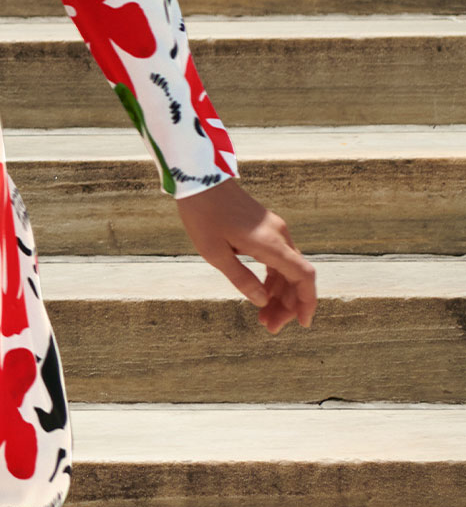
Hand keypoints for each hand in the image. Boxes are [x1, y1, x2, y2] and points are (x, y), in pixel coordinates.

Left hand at [174, 178, 316, 333]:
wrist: (200, 179)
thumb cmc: (202, 214)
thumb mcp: (215, 253)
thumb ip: (241, 278)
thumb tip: (263, 301)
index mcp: (269, 243)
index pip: (303, 276)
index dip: (307, 302)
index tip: (303, 324)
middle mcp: (279, 235)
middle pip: (297, 276)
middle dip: (288, 305)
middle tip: (269, 327)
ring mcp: (274, 229)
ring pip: (288, 268)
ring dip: (280, 294)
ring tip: (264, 317)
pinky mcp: (266, 227)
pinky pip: (279, 257)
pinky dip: (274, 278)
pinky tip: (263, 292)